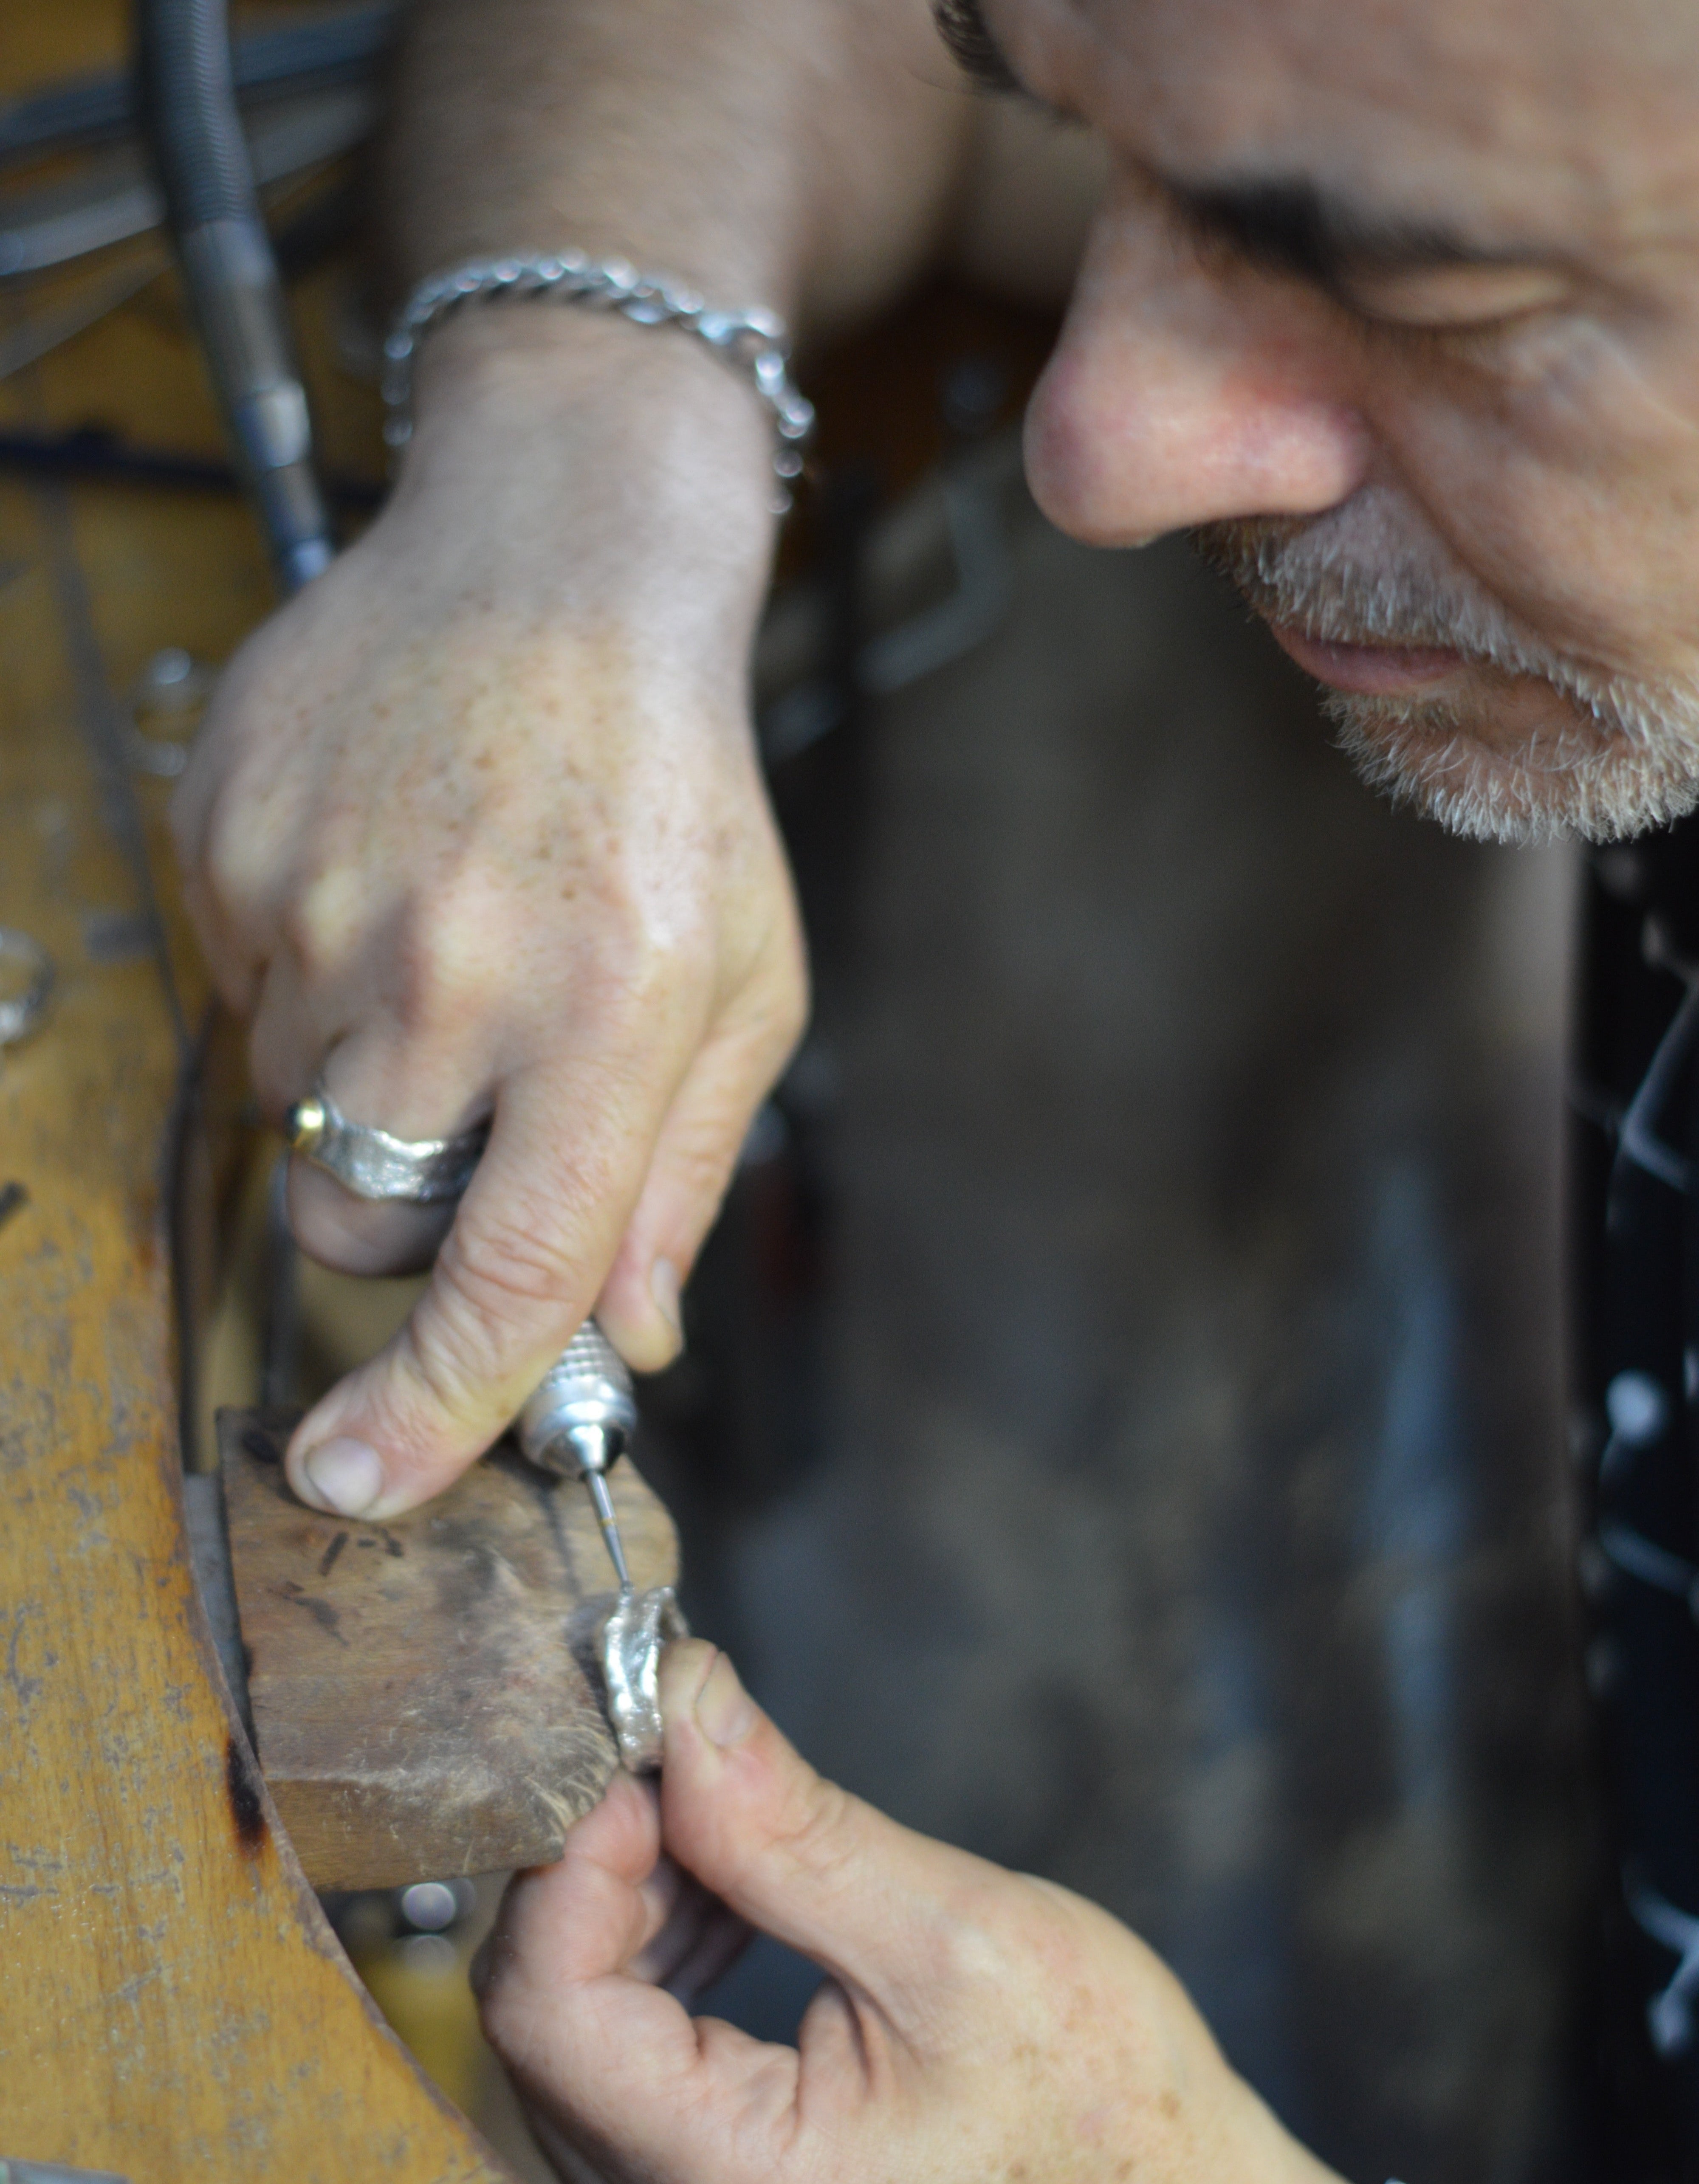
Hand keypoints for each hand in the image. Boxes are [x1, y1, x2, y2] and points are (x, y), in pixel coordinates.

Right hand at [173, 315, 806, 1516]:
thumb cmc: (674, 789)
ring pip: (295, 1113)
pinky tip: (388, 879)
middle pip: (363, 1216)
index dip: (435, 1407)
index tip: (359, 1481)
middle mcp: (453, 963)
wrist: (558, 568)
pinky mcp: (228, 842)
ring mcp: (319, 896)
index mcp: (608, 1007)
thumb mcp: (744, 984)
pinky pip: (242, 995)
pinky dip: (309, 980)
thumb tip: (627, 1338)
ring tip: (445, 940)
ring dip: (364, 1079)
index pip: (509, 1269)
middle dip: (404, 1215)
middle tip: (470, 1103)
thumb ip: (682, 1175)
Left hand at [475, 1640, 1342, 2183]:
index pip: (545, 2008)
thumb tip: (685, 1698)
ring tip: (728, 1817)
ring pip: (572, 2022)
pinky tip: (735, 1892)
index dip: (574, 1853)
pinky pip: (622, 2048)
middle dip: (602, 1857)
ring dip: (629, 1894)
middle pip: (542, 2012)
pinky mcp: (704, 2168)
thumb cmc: (1100, 2105)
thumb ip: (794, 1831)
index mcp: (723, 2180)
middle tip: (687, 1748)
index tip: (644, 1740)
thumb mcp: (961, 1945)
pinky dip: (658, 1947)